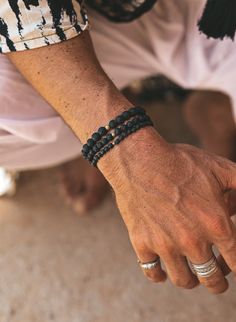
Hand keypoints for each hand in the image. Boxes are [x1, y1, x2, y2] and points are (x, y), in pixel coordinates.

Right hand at [100, 127, 235, 293]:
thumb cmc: (181, 162)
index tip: (230, 263)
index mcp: (217, 225)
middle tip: (216, 275)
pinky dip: (159, 275)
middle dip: (218, 282)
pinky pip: (152, 272)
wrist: (140, 159)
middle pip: (212, 280)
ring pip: (183, 281)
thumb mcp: (220, 168)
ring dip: (191, 280)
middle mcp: (193, 241)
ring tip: (191, 273)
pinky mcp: (142, 243)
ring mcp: (165, 245)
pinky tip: (163, 269)